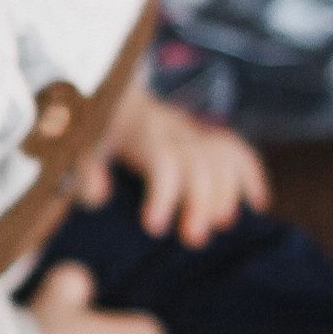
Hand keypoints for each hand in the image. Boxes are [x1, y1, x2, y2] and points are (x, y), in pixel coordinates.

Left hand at [78, 77, 269, 246]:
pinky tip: (257, 203)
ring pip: (223, 157)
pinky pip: (237, 149)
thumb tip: (98, 195)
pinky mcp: (203, 137)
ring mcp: (190, 131)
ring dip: (227, 194)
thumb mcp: (75, 148)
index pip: (163, 159)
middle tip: (193, 240)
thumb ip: (82, 171)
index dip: (164, 194)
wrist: (103, 93)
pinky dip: (251, 174)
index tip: (154, 227)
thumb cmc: (89, 131)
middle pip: (199, 163)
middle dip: (201, 203)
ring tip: (219, 226)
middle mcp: (170, 129)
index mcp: (138, 131)